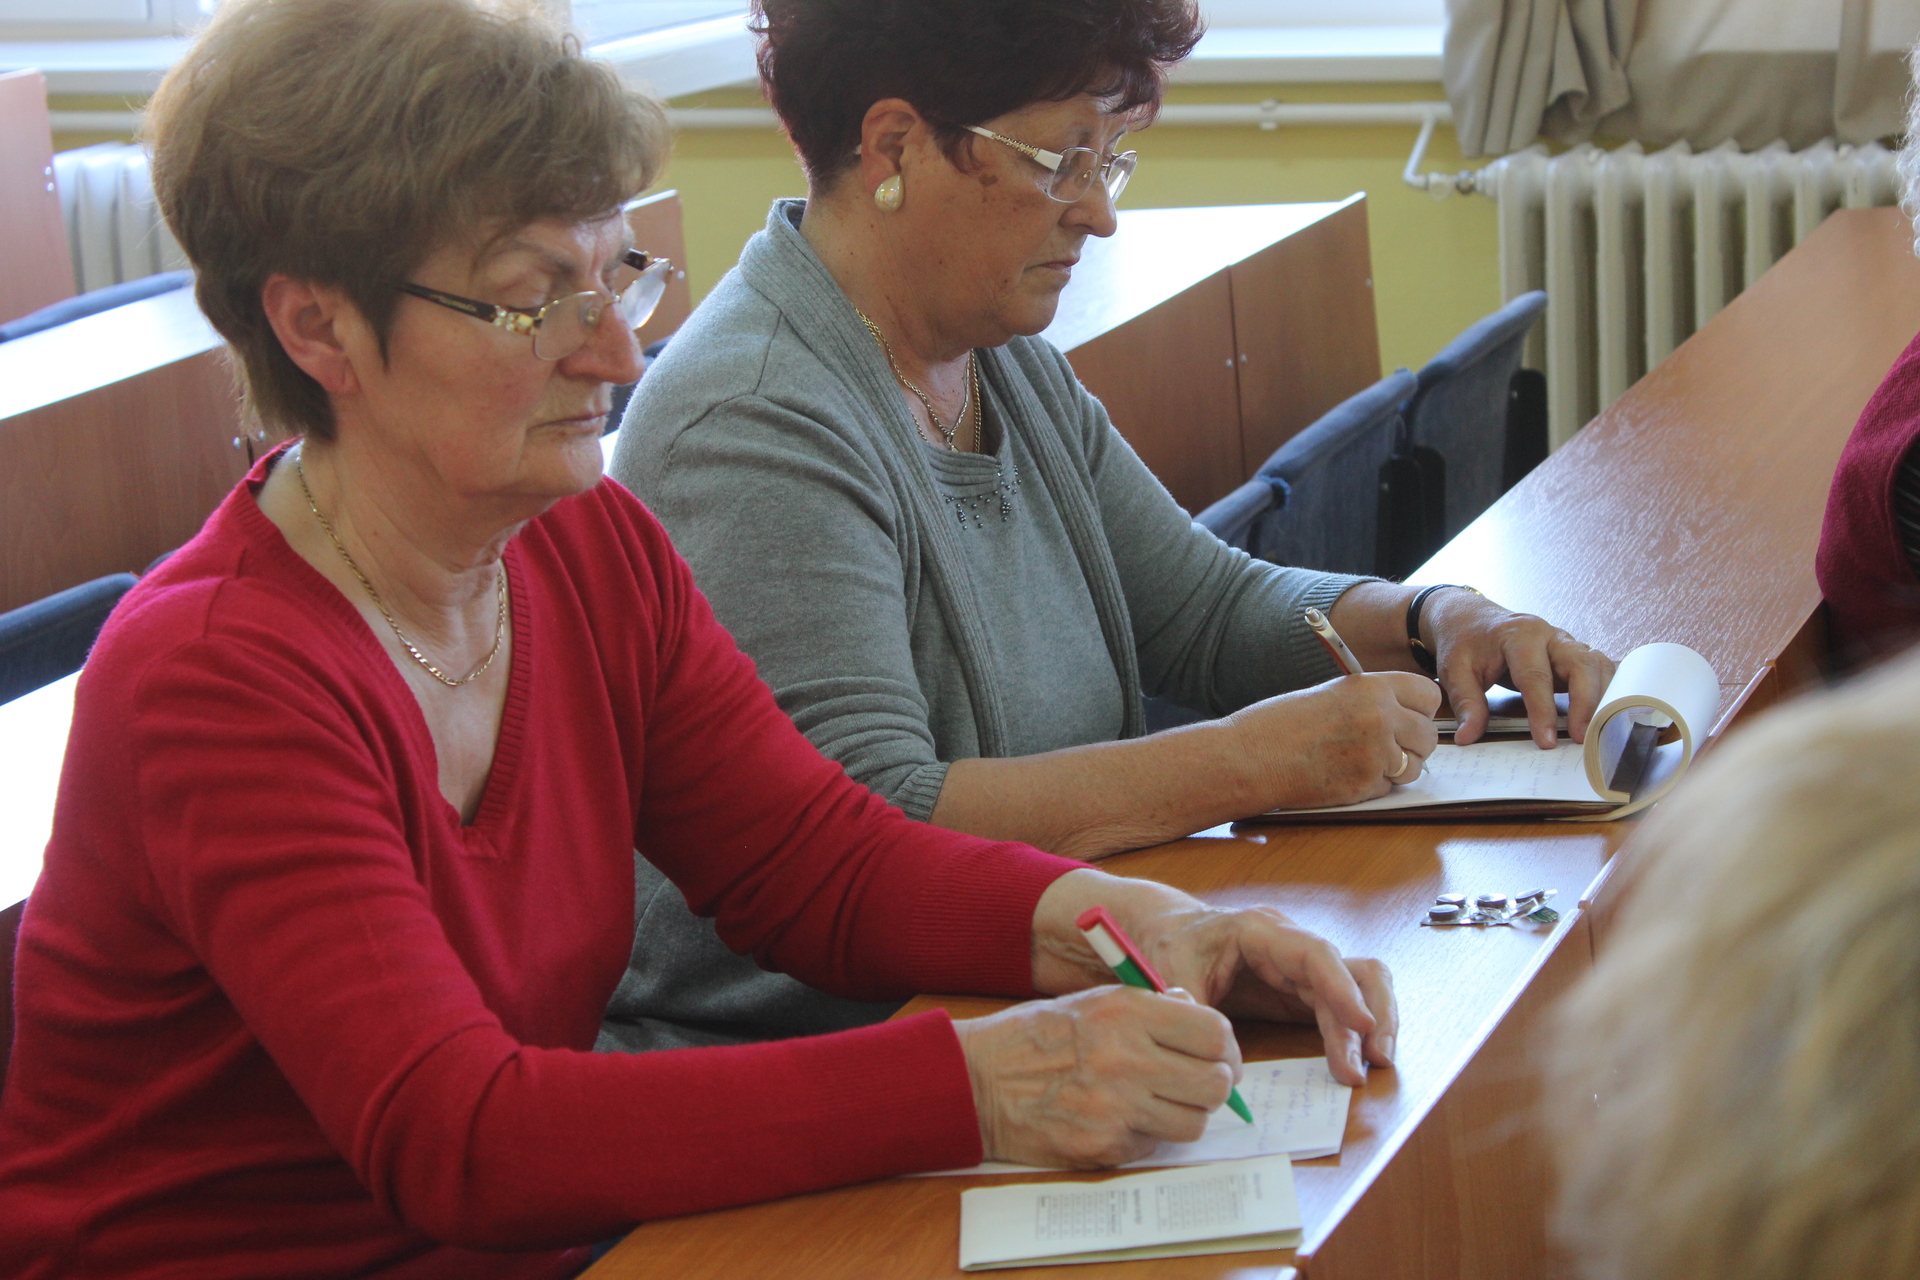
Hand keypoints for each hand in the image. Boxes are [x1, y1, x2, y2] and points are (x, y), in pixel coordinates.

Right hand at [952, 985, 1240, 1166]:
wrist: (977, 1080)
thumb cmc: (1036, 1036)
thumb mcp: (1094, 1001)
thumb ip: (1151, 1008)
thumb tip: (1202, 1023)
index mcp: (1126, 1012)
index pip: (1214, 1033)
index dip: (1224, 1048)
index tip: (1219, 1055)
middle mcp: (1126, 1058)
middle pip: (1214, 1083)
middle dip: (1212, 1085)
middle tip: (1196, 1083)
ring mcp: (1116, 1107)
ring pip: (1193, 1123)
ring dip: (1183, 1114)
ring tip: (1157, 1101)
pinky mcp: (1104, 1146)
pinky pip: (1154, 1145)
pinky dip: (1146, 1134)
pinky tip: (1119, 1117)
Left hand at [1029, 870, 1396, 1086]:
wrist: (1164, 931)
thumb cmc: (1169, 945)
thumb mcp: (1170, 974)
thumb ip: (1194, 1013)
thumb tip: (1225, 1065)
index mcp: (1261, 931)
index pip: (1316, 954)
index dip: (1342, 988)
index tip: (1361, 1024)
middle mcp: (1291, 945)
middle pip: (1353, 969)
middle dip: (1370, 1012)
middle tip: (1376, 1059)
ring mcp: (1301, 968)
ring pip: (1358, 987)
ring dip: (1371, 1024)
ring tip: (1374, 1065)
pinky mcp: (1301, 991)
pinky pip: (1340, 1007)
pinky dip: (1352, 1033)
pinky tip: (1354, 1061)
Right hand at [1225, 671, 1440, 809]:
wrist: (1249, 758)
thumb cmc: (1280, 724)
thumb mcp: (1332, 694)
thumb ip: (1372, 700)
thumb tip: (1407, 715)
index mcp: (1371, 687)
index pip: (1427, 695)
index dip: (1421, 708)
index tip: (1412, 715)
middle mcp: (1380, 718)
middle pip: (1428, 735)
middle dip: (1413, 743)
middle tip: (1390, 745)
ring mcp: (1375, 755)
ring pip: (1413, 766)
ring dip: (1397, 768)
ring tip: (1362, 761)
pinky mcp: (1364, 786)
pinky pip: (1389, 788)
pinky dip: (1372, 785)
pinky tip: (1343, 774)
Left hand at [1420, 590, 1614, 746]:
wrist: (1473, 619)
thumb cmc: (1466, 643)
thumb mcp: (1454, 670)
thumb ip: (1466, 702)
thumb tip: (1468, 737)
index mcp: (1520, 635)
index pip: (1536, 675)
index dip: (1542, 711)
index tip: (1546, 742)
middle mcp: (1550, 635)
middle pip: (1581, 664)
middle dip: (1585, 703)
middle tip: (1580, 738)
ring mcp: (1566, 643)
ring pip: (1597, 665)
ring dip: (1601, 697)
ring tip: (1596, 732)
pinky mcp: (1573, 655)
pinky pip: (1599, 669)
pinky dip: (1606, 690)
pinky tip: (1604, 715)